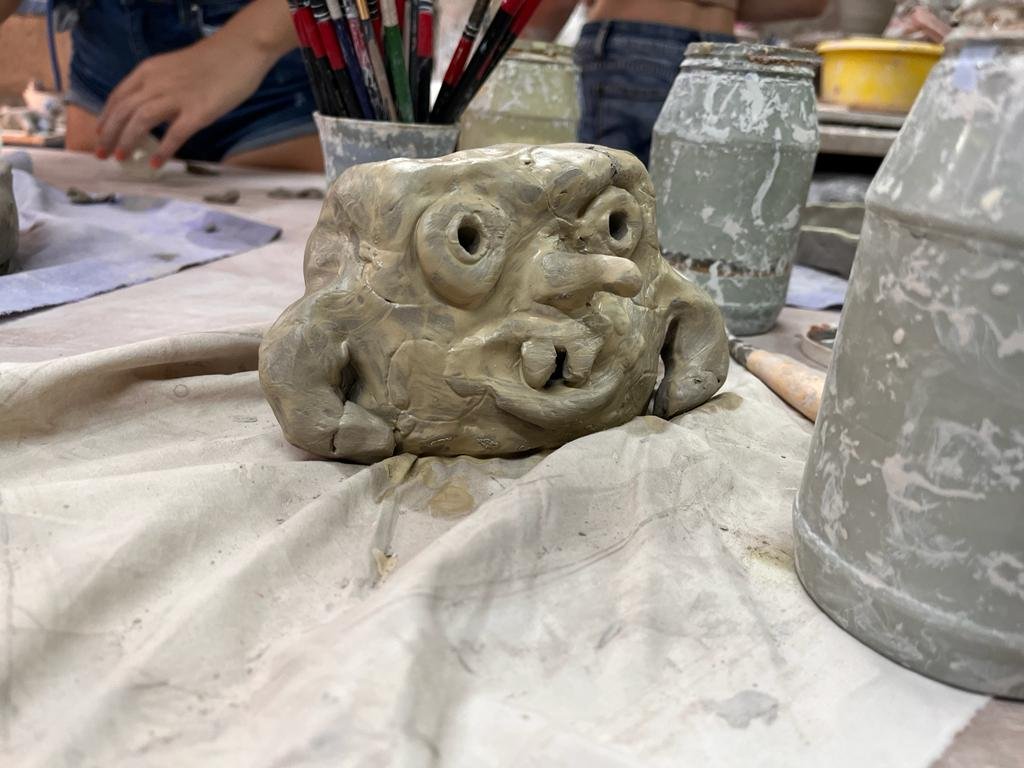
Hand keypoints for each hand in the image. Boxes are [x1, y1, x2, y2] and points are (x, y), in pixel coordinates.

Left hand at [95, 34, 275, 167]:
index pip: (118, 96)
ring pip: (140, 121)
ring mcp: (176, 97)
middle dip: (109, 134)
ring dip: (127, 141)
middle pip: (123, 111)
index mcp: (149, 71)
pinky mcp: (197, 112)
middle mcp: (156, 83)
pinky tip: (156, 164)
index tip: (101, 134)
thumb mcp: (175, 69)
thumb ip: (161, 88)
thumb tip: (155, 113)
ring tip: (120, 158)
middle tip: (102, 154)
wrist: (239, 50)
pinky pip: (174, 134)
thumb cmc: (212, 60)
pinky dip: (163, 151)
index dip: (106, 118)